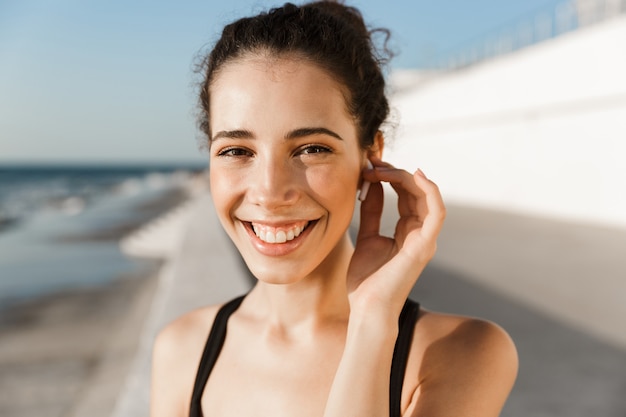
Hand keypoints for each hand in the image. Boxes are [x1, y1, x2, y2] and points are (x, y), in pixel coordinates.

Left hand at [347, 157, 445, 315]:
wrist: (367, 309)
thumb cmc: (366, 280)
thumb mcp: (367, 236)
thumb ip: (373, 211)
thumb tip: (373, 185)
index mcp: (407, 232)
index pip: (406, 195)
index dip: (390, 176)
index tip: (368, 165)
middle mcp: (420, 233)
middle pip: (416, 192)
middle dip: (395, 172)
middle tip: (372, 163)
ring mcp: (425, 240)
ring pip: (426, 197)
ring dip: (405, 177)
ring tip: (382, 168)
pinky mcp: (425, 246)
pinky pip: (437, 214)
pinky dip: (431, 192)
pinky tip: (415, 175)